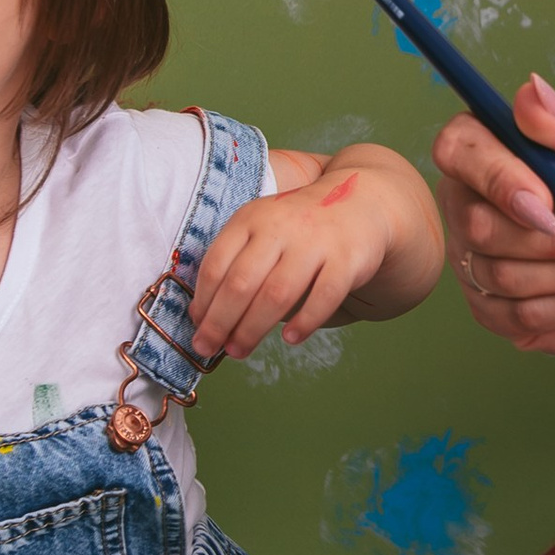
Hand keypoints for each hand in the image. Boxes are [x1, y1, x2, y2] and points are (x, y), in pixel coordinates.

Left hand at [190, 160, 418, 359]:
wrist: (357, 204)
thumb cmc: (297, 227)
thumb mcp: (261, 228)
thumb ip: (234, 262)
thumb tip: (204, 315)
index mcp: (251, 218)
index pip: (217, 264)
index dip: (203, 301)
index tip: (197, 326)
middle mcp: (280, 228)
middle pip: (242, 283)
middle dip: (220, 322)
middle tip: (208, 347)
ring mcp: (315, 243)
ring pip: (277, 293)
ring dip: (253, 329)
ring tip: (239, 350)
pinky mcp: (346, 259)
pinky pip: (323, 297)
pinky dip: (305, 321)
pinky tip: (290, 338)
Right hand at [433, 77, 554, 358]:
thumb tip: (532, 91)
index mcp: (488, 152)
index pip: (455, 150)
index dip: (497, 178)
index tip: (550, 199)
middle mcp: (470, 204)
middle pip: (480, 227)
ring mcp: (476, 261)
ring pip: (505, 277)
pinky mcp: (495, 310)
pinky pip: (521, 317)